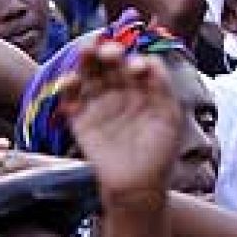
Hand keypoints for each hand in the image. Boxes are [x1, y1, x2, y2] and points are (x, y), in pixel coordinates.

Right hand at [61, 41, 182, 198]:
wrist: (138, 185)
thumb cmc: (159, 152)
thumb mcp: (169, 116)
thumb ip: (162, 86)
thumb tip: (149, 59)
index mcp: (142, 88)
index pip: (133, 63)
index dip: (133, 60)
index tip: (137, 68)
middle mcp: (119, 91)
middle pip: (108, 63)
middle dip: (107, 52)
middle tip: (108, 51)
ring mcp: (99, 104)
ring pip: (89, 74)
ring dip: (85, 60)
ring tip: (86, 51)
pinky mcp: (80, 119)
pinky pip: (70, 98)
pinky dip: (67, 87)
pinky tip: (71, 80)